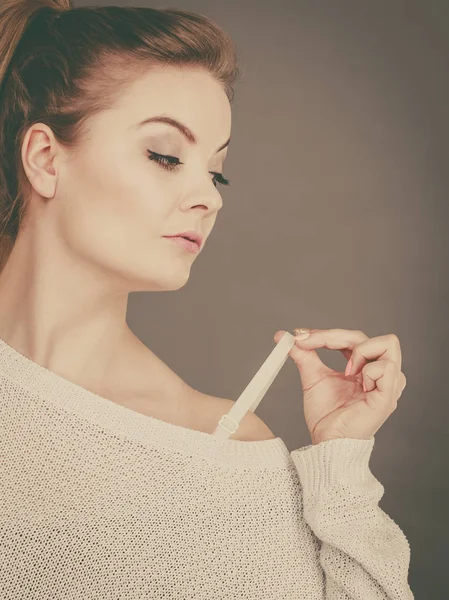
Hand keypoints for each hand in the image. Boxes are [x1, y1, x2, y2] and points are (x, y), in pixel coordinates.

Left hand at [273, 328, 406, 444]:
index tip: (301, 336)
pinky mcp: (387, 397)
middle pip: (368, 336)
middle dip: (336, 336)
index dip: (328, 333)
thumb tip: (283, 336)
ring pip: (388, 344)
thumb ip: (304, 355)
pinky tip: (357, 384)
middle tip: (313, 346)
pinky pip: (387, 368)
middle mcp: (381, 374)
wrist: (327, 442)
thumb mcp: (312, 377)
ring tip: (346, 371)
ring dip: (360, 352)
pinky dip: (368, 370)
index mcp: (365, 368)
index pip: (354, 338)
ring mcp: (388, 384)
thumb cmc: (326, 415)